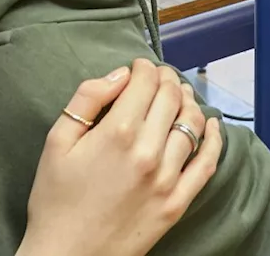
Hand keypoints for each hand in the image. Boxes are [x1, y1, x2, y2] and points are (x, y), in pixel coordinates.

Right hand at [19, 59, 221, 255]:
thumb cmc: (55, 201)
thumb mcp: (56, 142)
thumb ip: (87, 100)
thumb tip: (119, 75)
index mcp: (118, 132)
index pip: (145, 82)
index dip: (144, 67)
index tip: (139, 66)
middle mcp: (148, 151)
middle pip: (170, 97)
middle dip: (165, 79)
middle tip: (158, 76)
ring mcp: (167, 178)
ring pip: (191, 123)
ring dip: (188, 101)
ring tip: (180, 94)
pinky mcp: (177, 202)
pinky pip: (207, 164)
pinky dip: (214, 139)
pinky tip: (212, 126)